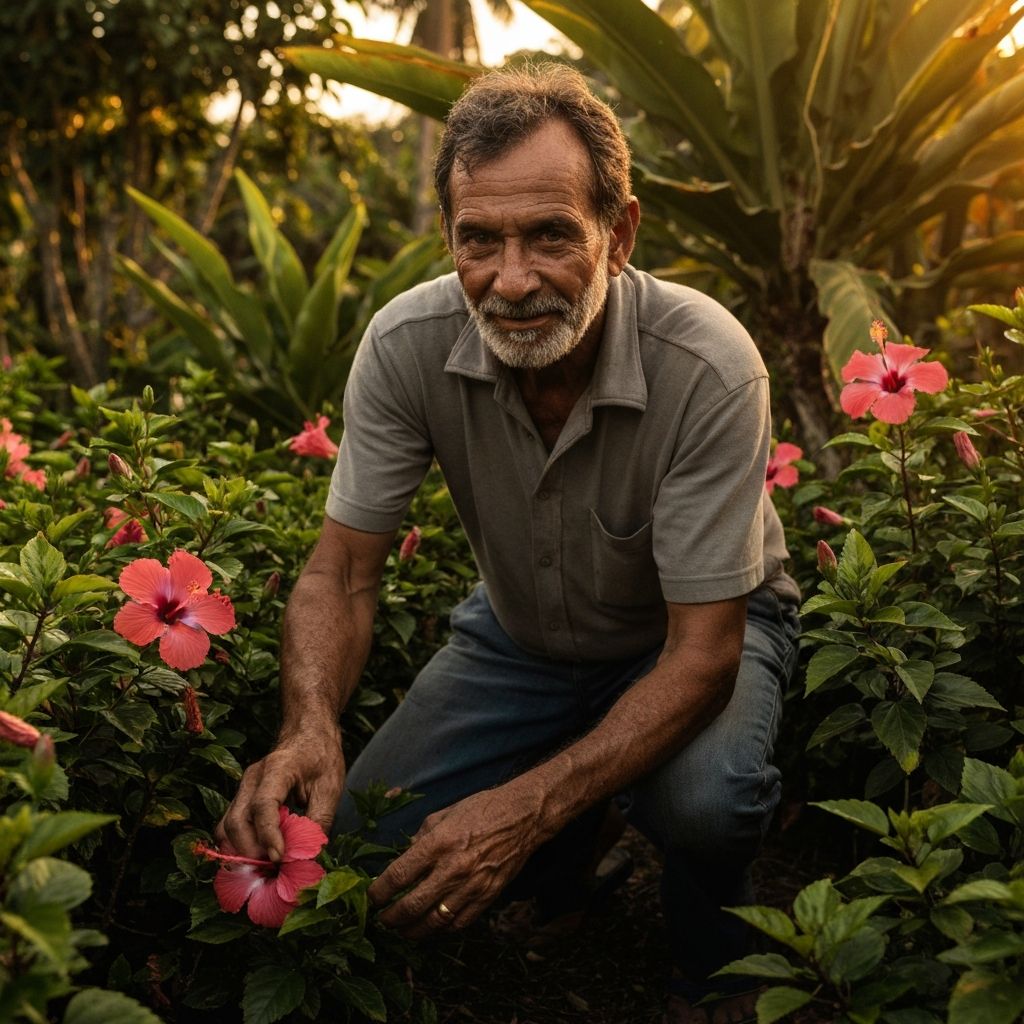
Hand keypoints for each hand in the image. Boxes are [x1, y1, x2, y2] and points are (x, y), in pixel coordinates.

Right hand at [217, 727, 343, 860]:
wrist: (309, 733)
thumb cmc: (321, 757)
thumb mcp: (330, 787)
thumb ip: (318, 821)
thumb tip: (306, 857)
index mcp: (277, 768)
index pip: (263, 805)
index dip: (269, 835)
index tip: (280, 858)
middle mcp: (253, 778)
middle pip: (238, 820)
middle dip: (251, 851)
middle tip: (273, 871)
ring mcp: (243, 787)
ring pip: (227, 826)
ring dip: (242, 852)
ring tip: (265, 868)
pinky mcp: (242, 798)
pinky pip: (230, 826)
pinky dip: (239, 845)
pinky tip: (258, 856)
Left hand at [368, 784, 543, 938]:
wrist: (522, 817)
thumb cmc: (482, 809)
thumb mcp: (444, 814)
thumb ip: (421, 837)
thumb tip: (405, 857)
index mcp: (438, 843)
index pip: (399, 876)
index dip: (379, 892)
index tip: (372, 897)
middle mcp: (452, 868)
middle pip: (411, 906)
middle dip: (391, 918)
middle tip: (382, 919)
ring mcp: (471, 886)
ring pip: (434, 921)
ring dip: (413, 930)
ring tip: (402, 930)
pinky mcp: (487, 897)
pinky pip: (459, 923)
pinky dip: (441, 929)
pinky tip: (432, 926)